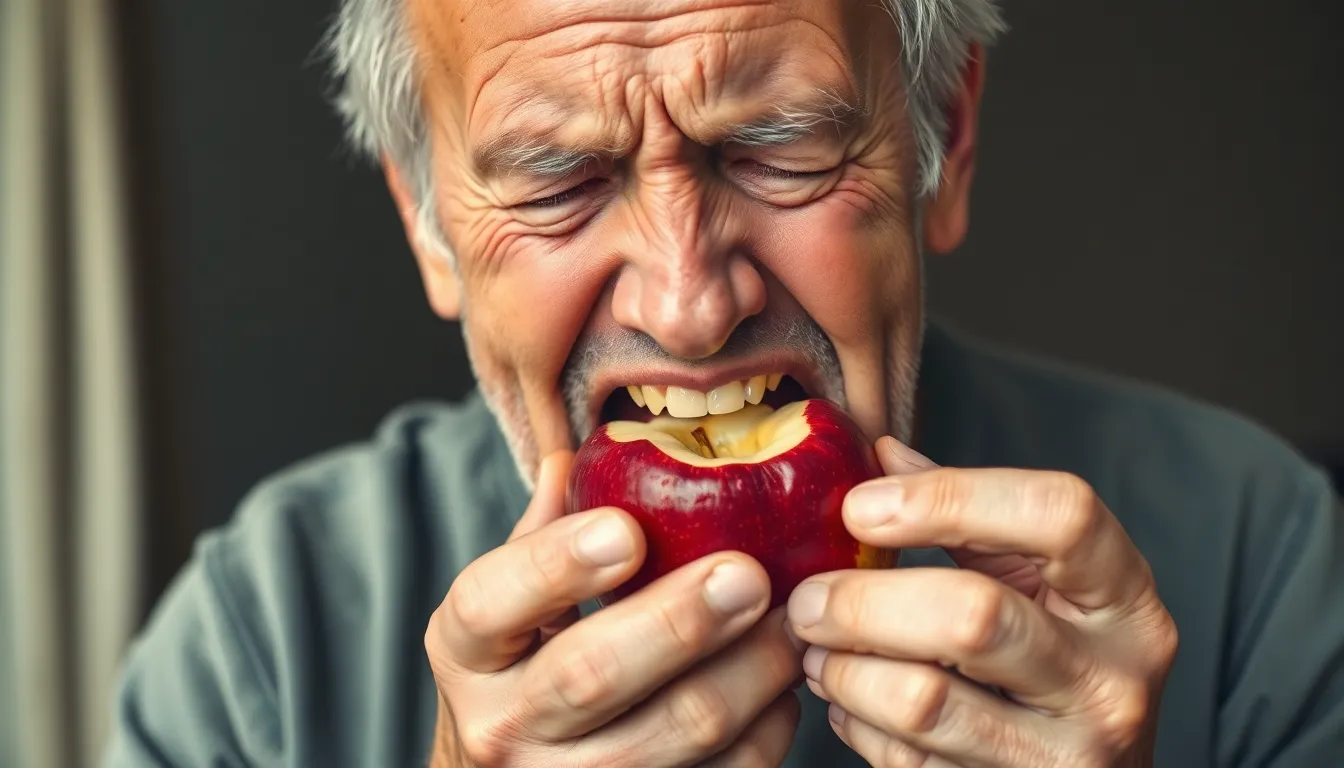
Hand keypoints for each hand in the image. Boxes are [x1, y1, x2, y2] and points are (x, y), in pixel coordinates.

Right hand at [426, 450, 804, 767]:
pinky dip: (766, 730)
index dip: (558, 565)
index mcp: (465, 649)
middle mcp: (500, 726)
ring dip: (748, 674)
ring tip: (790, 621)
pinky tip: (783, 685)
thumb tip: (588, 448)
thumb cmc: (520, 672)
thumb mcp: (511, 605)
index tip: (628, 529)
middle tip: (748, 574)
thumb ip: (547, 532)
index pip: (492, 601)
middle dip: (679, 623)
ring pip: (671, 736)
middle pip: (591, 676)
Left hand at [788, 437, 1178, 766]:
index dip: (949, 499)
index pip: (1060, 515)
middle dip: (864, 602)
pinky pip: (912, 761)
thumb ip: (966, 519)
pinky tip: (847, 701)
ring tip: (812, 648)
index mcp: (1124, 596)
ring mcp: (1072, 754)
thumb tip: (882, 454)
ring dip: (844, 671)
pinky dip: (858, 726)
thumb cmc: (1053, 662)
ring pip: (925, 699)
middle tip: (807, 597)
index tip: (861, 506)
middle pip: (974, 615)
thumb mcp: (1032, 582)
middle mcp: (1114, 677)